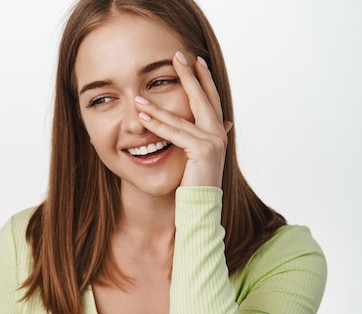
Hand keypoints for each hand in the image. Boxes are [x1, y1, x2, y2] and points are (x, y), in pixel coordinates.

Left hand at [134, 51, 231, 187]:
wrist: (200, 207)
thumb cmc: (193, 183)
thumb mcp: (196, 156)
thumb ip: (200, 136)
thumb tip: (221, 122)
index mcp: (218, 132)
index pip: (210, 99)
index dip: (203, 79)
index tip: (194, 60)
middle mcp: (219, 133)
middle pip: (203, 97)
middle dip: (189, 75)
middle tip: (178, 55)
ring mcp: (213, 141)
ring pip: (183, 115)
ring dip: (159, 104)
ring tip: (142, 93)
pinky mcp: (202, 150)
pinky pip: (174, 133)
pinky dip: (157, 124)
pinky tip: (143, 115)